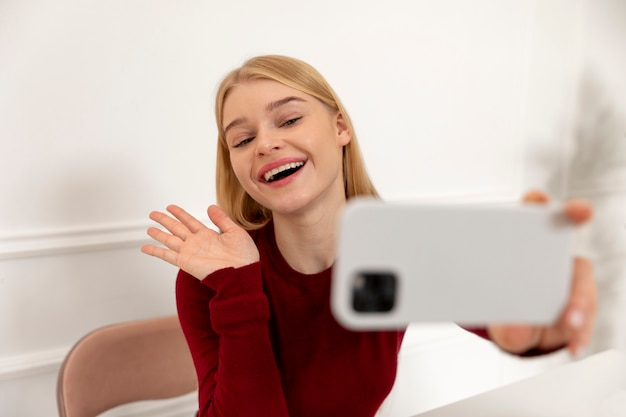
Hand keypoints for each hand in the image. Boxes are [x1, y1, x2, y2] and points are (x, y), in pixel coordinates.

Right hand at [141, 205, 259, 279]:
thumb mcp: (235, 232)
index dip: (180, 214)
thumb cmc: (244, 256)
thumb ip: (222, 219)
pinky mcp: (186, 262)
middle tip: (153, 214)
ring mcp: (190, 252)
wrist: (242, 274)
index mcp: (209, 236)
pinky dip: (155, 251)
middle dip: (165, 221)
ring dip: (159, 234)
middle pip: (177, 228)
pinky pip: (167, 255)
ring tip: (149, 228)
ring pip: (170, 240)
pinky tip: (145, 247)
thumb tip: (211, 206)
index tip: (170, 207)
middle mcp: (197, 243)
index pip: (190, 221)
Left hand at [488, 191, 596, 355]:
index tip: (537, 196)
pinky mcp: (581, 299)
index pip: (528, 214)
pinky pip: (585, 313)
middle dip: (573, 213)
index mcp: (521, 246)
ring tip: (570, 321)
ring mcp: (568, 276)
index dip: (535, 201)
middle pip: (562, 230)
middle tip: (580, 210)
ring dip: (578, 300)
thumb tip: (512, 328)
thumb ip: (502, 325)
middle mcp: (549, 255)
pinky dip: (581, 331)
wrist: (519, 333)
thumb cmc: (503, 312)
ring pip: (580, 280)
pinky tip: (575, 346)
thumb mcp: (497, 322)